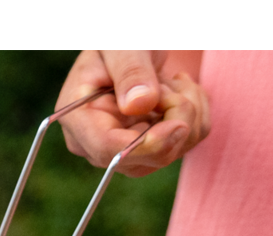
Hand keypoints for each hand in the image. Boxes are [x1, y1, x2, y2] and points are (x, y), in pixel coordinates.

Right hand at [56, 51, 210, 176]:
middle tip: (176, 80)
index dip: (144, 145)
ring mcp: (123, 151)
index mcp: (78, 118)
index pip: (107, 149)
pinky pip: (185, 144)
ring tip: (174, 80)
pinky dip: (195, 115)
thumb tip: (137, 106)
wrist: (134, 45)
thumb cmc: (120, 40)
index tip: (178, 125)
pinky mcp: (148, 151)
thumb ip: (130, 72)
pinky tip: (178, 91)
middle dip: (174, 119)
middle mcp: (96, 144)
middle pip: (143, 158)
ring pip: (170, 152)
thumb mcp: (122, 46)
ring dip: (188, 112)